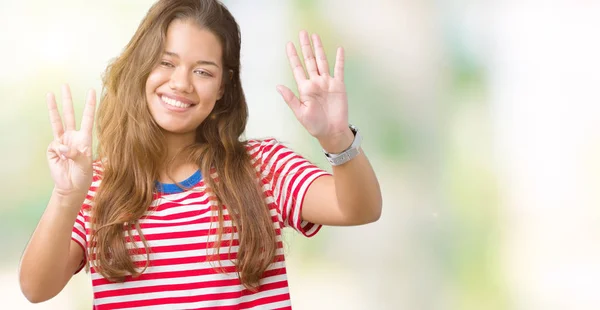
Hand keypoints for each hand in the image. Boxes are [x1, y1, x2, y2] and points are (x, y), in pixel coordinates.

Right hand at [46, 84, 95, 198]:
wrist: (71, 187)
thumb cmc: (83, 175)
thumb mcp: (85, 164)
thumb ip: (76, 154)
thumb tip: (62, 146)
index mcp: (85, 138)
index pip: (88, 118)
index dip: (90, 105)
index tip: (93, 91)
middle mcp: (73, 137)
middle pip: (69, 115)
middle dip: (67, 100)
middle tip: (65, 85)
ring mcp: (62, 141)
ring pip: (57, 122)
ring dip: (53, 108)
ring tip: (50, 94)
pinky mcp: (53, 149)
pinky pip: (55, 146)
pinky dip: (59, 152)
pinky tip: (62, 159)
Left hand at [277, 31, 353, 152]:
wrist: (332, 132)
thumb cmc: (314, 125)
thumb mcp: (300, 113)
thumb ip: (290, 99)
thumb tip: (278, 86)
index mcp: (304, 88)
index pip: (297, 68)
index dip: (293, 56)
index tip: (289, 44)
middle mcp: (315, 82)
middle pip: (309, 60)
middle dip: (305, 47)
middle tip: (302, 33)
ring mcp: (327, 83)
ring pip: (322, 61)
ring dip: (319, 49)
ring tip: (315, 36)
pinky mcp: (338, 86)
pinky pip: (339, 70)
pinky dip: (339, 60)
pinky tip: (339, 49)